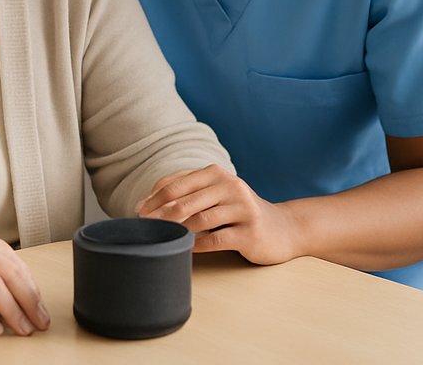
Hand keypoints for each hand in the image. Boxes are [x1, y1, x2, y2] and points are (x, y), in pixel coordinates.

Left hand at [137, 165, 300, 265]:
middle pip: (185, 200)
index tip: (139, 211)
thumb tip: (146, 203)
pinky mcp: (250, 231)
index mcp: (216, 173)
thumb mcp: (216, 194)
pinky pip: (216, 239)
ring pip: (199, 219)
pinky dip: (197, 245)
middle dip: (160, 214)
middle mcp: (229, 186)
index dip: (154, 198)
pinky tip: (186, 250)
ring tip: (162, 238)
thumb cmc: (240, 212)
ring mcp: (242, 208)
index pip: (176, 183)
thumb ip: (187, 193)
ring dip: (177, 230)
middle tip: (144, 227)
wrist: (284, 228)